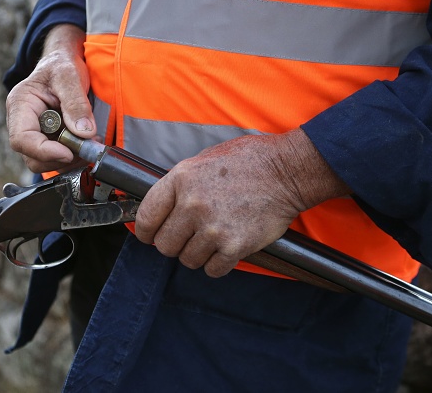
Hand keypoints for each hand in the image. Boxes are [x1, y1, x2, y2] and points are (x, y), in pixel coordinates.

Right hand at [6, 24, 95, 172]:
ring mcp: (35, 134)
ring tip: (90, 142)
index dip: (44, 152)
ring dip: (70, 159)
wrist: (65, 64)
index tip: (69, 153)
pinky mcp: (48, 141)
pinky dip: (74, 157)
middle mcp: (22, 123)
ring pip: (46, 162)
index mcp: (20, 105)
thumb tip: (84, 133)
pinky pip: (57, 159)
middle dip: (60, 158)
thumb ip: (76, 104)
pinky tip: (86, 143)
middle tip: (86, 147)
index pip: (21, 139)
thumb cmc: (61, 65)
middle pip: (32, 157)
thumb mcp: (69, 77)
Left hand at [135, 129, 350, 276]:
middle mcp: (192, 205)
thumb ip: (177, 186)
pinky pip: (212, 270)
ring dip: (198, 254)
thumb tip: (158, 210)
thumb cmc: (245, 162)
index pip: (145, 218)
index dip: (146, 232)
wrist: (286, 171)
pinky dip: (217, 264)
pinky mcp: (235, 246)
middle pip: (165, 245)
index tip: (151, 236)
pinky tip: (226, 248)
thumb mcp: (201, 161)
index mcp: (180, 180)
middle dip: (174, 244)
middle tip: (189, 236)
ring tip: (213, 237)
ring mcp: (213, 228)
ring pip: (188, 260)